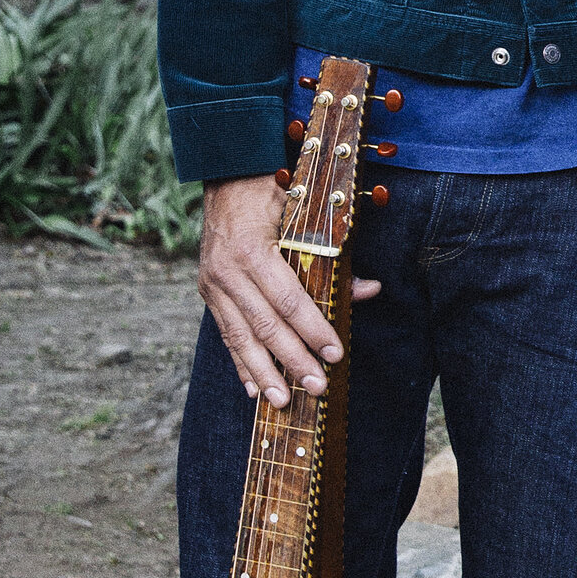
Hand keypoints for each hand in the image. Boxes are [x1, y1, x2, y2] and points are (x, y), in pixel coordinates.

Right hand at [196, 174, 380, 409]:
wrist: (227, 176)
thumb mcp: (305, 216)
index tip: (334, 353)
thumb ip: (334, 256)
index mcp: (252, 250)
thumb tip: (369, 290)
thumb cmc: (275, 193)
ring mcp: (212, 285)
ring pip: (240, 338)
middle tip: (316, 387)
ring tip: (283, 401)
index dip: (312, 328)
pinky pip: (226, 334)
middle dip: (293, 360)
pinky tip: (253, 389)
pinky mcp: (207, 293)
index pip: (288, 299)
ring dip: (264, 373)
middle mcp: (227, 272)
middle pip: (264, 325)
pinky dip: (241, 363)